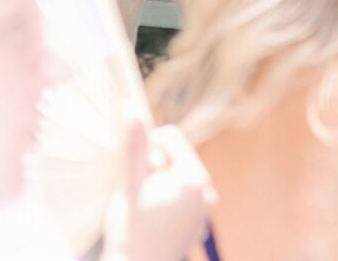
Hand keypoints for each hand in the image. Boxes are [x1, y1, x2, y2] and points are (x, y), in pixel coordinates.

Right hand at [103, 121, 214, 260]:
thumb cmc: (132, 229)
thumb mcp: (130, 182)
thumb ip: (134, 144)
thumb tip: (131, 107)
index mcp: (195, 178)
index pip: (171, 136)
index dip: (148, 146)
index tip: (138, 171)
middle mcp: (207, 192)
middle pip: (175, 156)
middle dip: (154, 166)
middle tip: (141, 193)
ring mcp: (205, 212)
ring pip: (177, 176)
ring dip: (160, 183)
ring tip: (147, 207)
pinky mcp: (198, 226)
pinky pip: (182, 197)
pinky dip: (167, 200)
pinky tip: (156, 221)